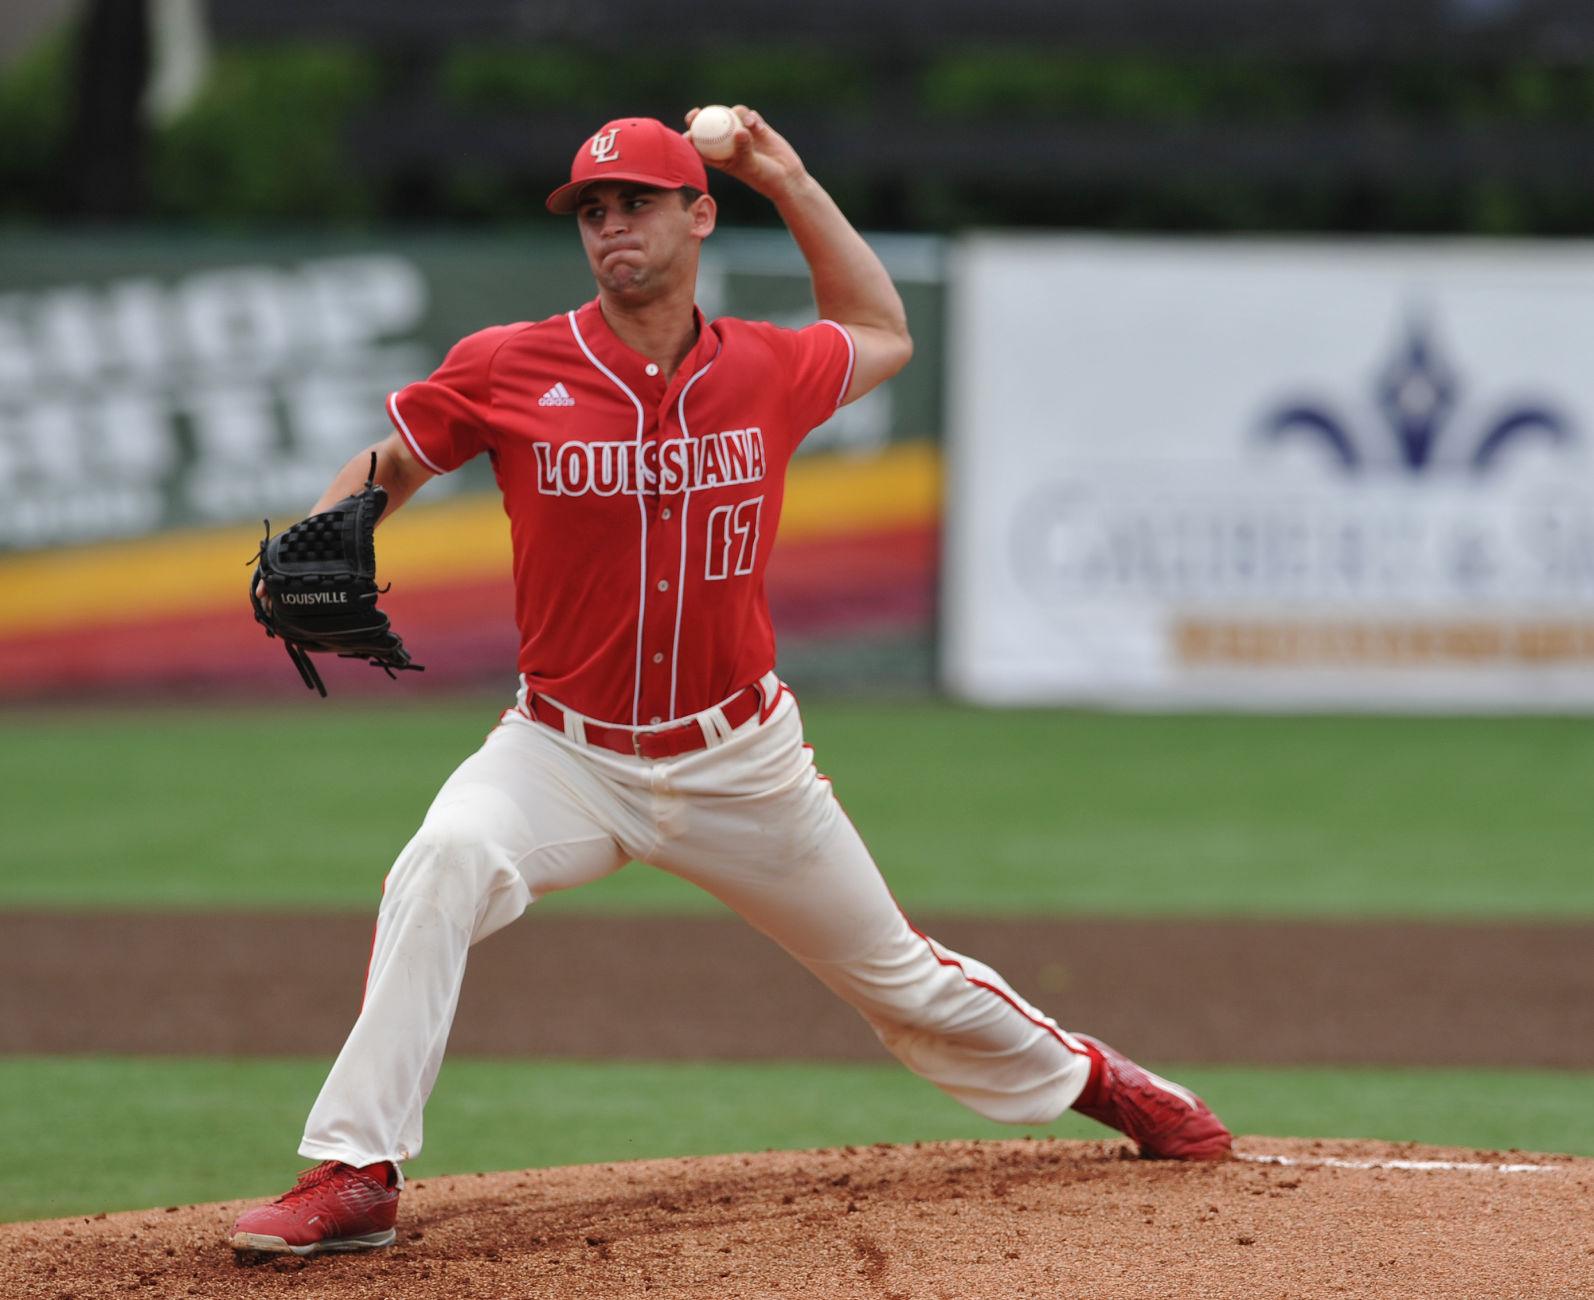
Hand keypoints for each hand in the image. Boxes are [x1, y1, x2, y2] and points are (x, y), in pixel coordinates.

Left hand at [684, 105, 807, 201]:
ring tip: (745, 123)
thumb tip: (739, 131)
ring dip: (734, 115)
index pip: (701, 146)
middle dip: (700, 117)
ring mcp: (743, 134)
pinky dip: (751, 117)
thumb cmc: (765, 178)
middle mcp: (730, 144)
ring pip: (731, 117)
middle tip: (696, 112)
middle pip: (711, 126)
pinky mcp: (757, 128)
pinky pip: (750, 116)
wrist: (786, 177)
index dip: (690, 137)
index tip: (687, 132)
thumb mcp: (751, 166)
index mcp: (722, 158)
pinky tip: (756, 124)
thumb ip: (744, 149)